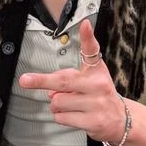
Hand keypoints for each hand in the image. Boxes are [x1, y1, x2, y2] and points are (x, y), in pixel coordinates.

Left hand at [18, 19, 126, 144]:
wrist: (120, 120)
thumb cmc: (99, 95)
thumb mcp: (90, 79)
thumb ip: (68, 80)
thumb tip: (50, 92)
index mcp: (97, 70)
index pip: (92, 51)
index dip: (88, 37)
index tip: (85, 24)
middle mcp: (98, 84)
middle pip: (63, 81)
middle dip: (41, 81)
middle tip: (25, 80)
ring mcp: (96, 103)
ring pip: (58, 101)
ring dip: (56, 105)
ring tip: (69, 106)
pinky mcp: (93, 121)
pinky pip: (62, 118)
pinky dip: (61, 117)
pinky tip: (74, 116)